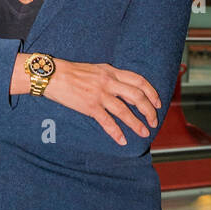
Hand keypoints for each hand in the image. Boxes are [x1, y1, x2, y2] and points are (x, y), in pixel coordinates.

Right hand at [43, 58, 161, 146]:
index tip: (157, 103)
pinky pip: (107, 121)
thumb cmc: (73, 72)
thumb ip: (112, 78)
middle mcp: (109, 82)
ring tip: (144, 132)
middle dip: (148, 110)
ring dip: (136, 123)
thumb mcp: (97, 69)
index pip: (139, 80)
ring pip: (124, 110)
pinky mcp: (90, 106)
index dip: (151, 92)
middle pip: (137, 96)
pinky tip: (122, 140)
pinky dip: (116, 132)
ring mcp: (100, 95)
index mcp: (111, 71)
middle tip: (153, 121)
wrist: (53, 75)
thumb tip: (127, 91)